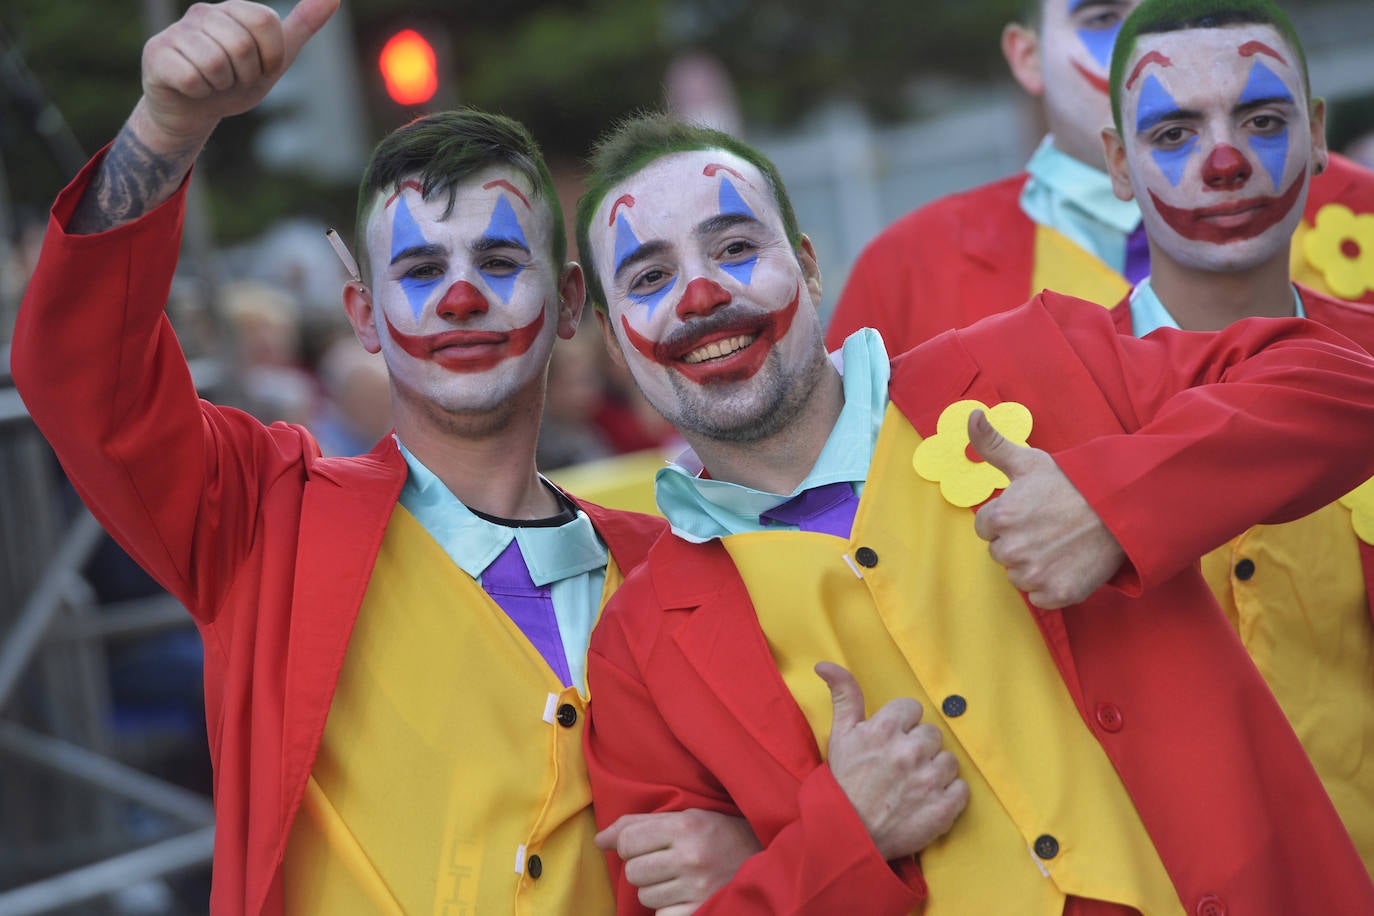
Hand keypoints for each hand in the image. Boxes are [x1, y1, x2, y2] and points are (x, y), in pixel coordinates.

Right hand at [135, 0, 337, 151]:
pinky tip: (192, 88)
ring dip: (222, 84)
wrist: (195, 112)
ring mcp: (177, 32)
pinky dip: (199, 92)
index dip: (270, 55)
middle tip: (234, 79)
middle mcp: (203, 13)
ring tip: (213, 83)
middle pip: (241, 44)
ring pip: (215, 62)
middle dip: (246, 74)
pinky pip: (191, 76)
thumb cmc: (236, 82)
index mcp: (234, 10)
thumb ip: (303, 25)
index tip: (262, 68)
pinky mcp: (157, 53)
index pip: (265, 20)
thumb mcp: (276, 57)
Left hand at [596, 809, 760, 914]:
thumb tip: (599, 840)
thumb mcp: (687, 817)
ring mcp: (698, 888)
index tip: (641, 846)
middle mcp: (691, 857)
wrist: (767, 859)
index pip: (627, 841)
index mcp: (686, 826)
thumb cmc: (719, 835)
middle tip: (664, 863)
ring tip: (677, 879)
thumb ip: (640, 823)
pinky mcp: (701, 911)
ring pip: (645, 896)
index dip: (627, 845)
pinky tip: (685, 896)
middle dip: (643, 868)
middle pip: (633, 871)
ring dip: (655, 889)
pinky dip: (668, 909)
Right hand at [816, 662, 967, 861]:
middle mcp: (909, 750)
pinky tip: (928, 800)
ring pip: (949, 761)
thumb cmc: (843, 783)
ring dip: (935, 771)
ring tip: (913, 785)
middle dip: (918, 748)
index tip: (890, 743)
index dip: (901, 726)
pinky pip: (961, 789)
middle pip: (932, 734)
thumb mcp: (839, 735)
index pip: (912, 709)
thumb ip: (843, 695)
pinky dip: (949, 796)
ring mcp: (928, 780)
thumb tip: (825, 664)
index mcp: (885, 729)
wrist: (848, 834)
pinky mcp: (943, 808)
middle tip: (899, 767)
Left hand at [969, 409, 1125, 608]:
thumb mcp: (1029, 460)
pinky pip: (1040, 597)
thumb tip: (971, 415)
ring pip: (1018, 576)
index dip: (1006, 519)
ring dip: (1033, 565)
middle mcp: (1013, 549)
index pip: (985, 528)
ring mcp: (1035, 574)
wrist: (1122, 509)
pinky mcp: (1057, 594)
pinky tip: (1068, 564)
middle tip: (1048, 527)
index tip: (1030, 512)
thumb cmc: (1073, 483)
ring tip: (1059, 544)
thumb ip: (991, 443)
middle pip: (1000, 553)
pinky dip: (1052, 586)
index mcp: (1000, 518)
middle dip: (1018, 542)